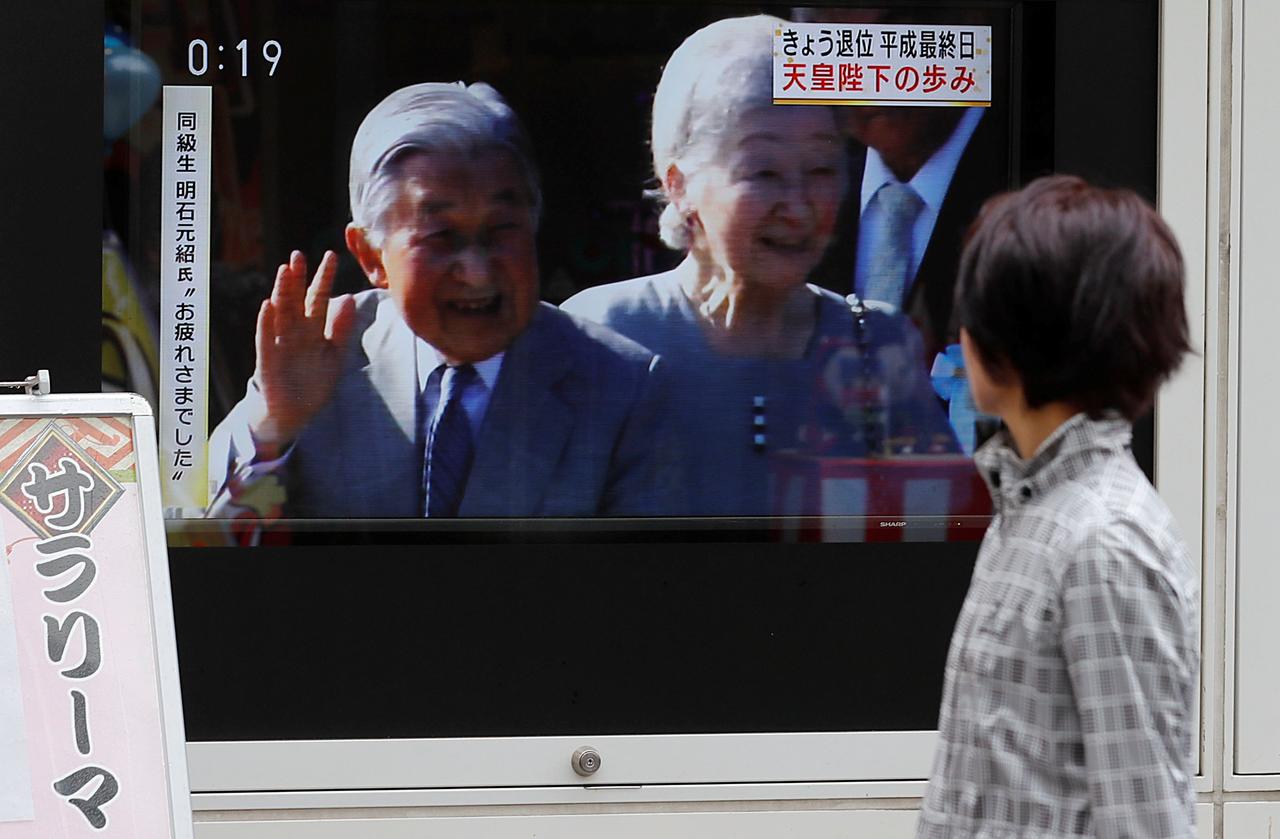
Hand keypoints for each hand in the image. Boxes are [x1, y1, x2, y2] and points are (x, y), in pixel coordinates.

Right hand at [249, 250, 356, 457]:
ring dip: (281, 292)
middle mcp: (295, 332)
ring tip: (284, 271)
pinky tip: (267, 305)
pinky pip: (265, 338)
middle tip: (298, 254)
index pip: (319, 299)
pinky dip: (266, 322)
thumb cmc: (314, 382)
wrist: (295, 413)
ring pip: (280, 313)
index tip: (331, 256)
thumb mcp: (335, 355)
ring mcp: (280, 343)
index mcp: (313, 330)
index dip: (324, 279)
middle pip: (296, 300)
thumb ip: (342, 329)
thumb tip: (351, 298)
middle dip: (297, 278)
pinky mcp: (268, 359)